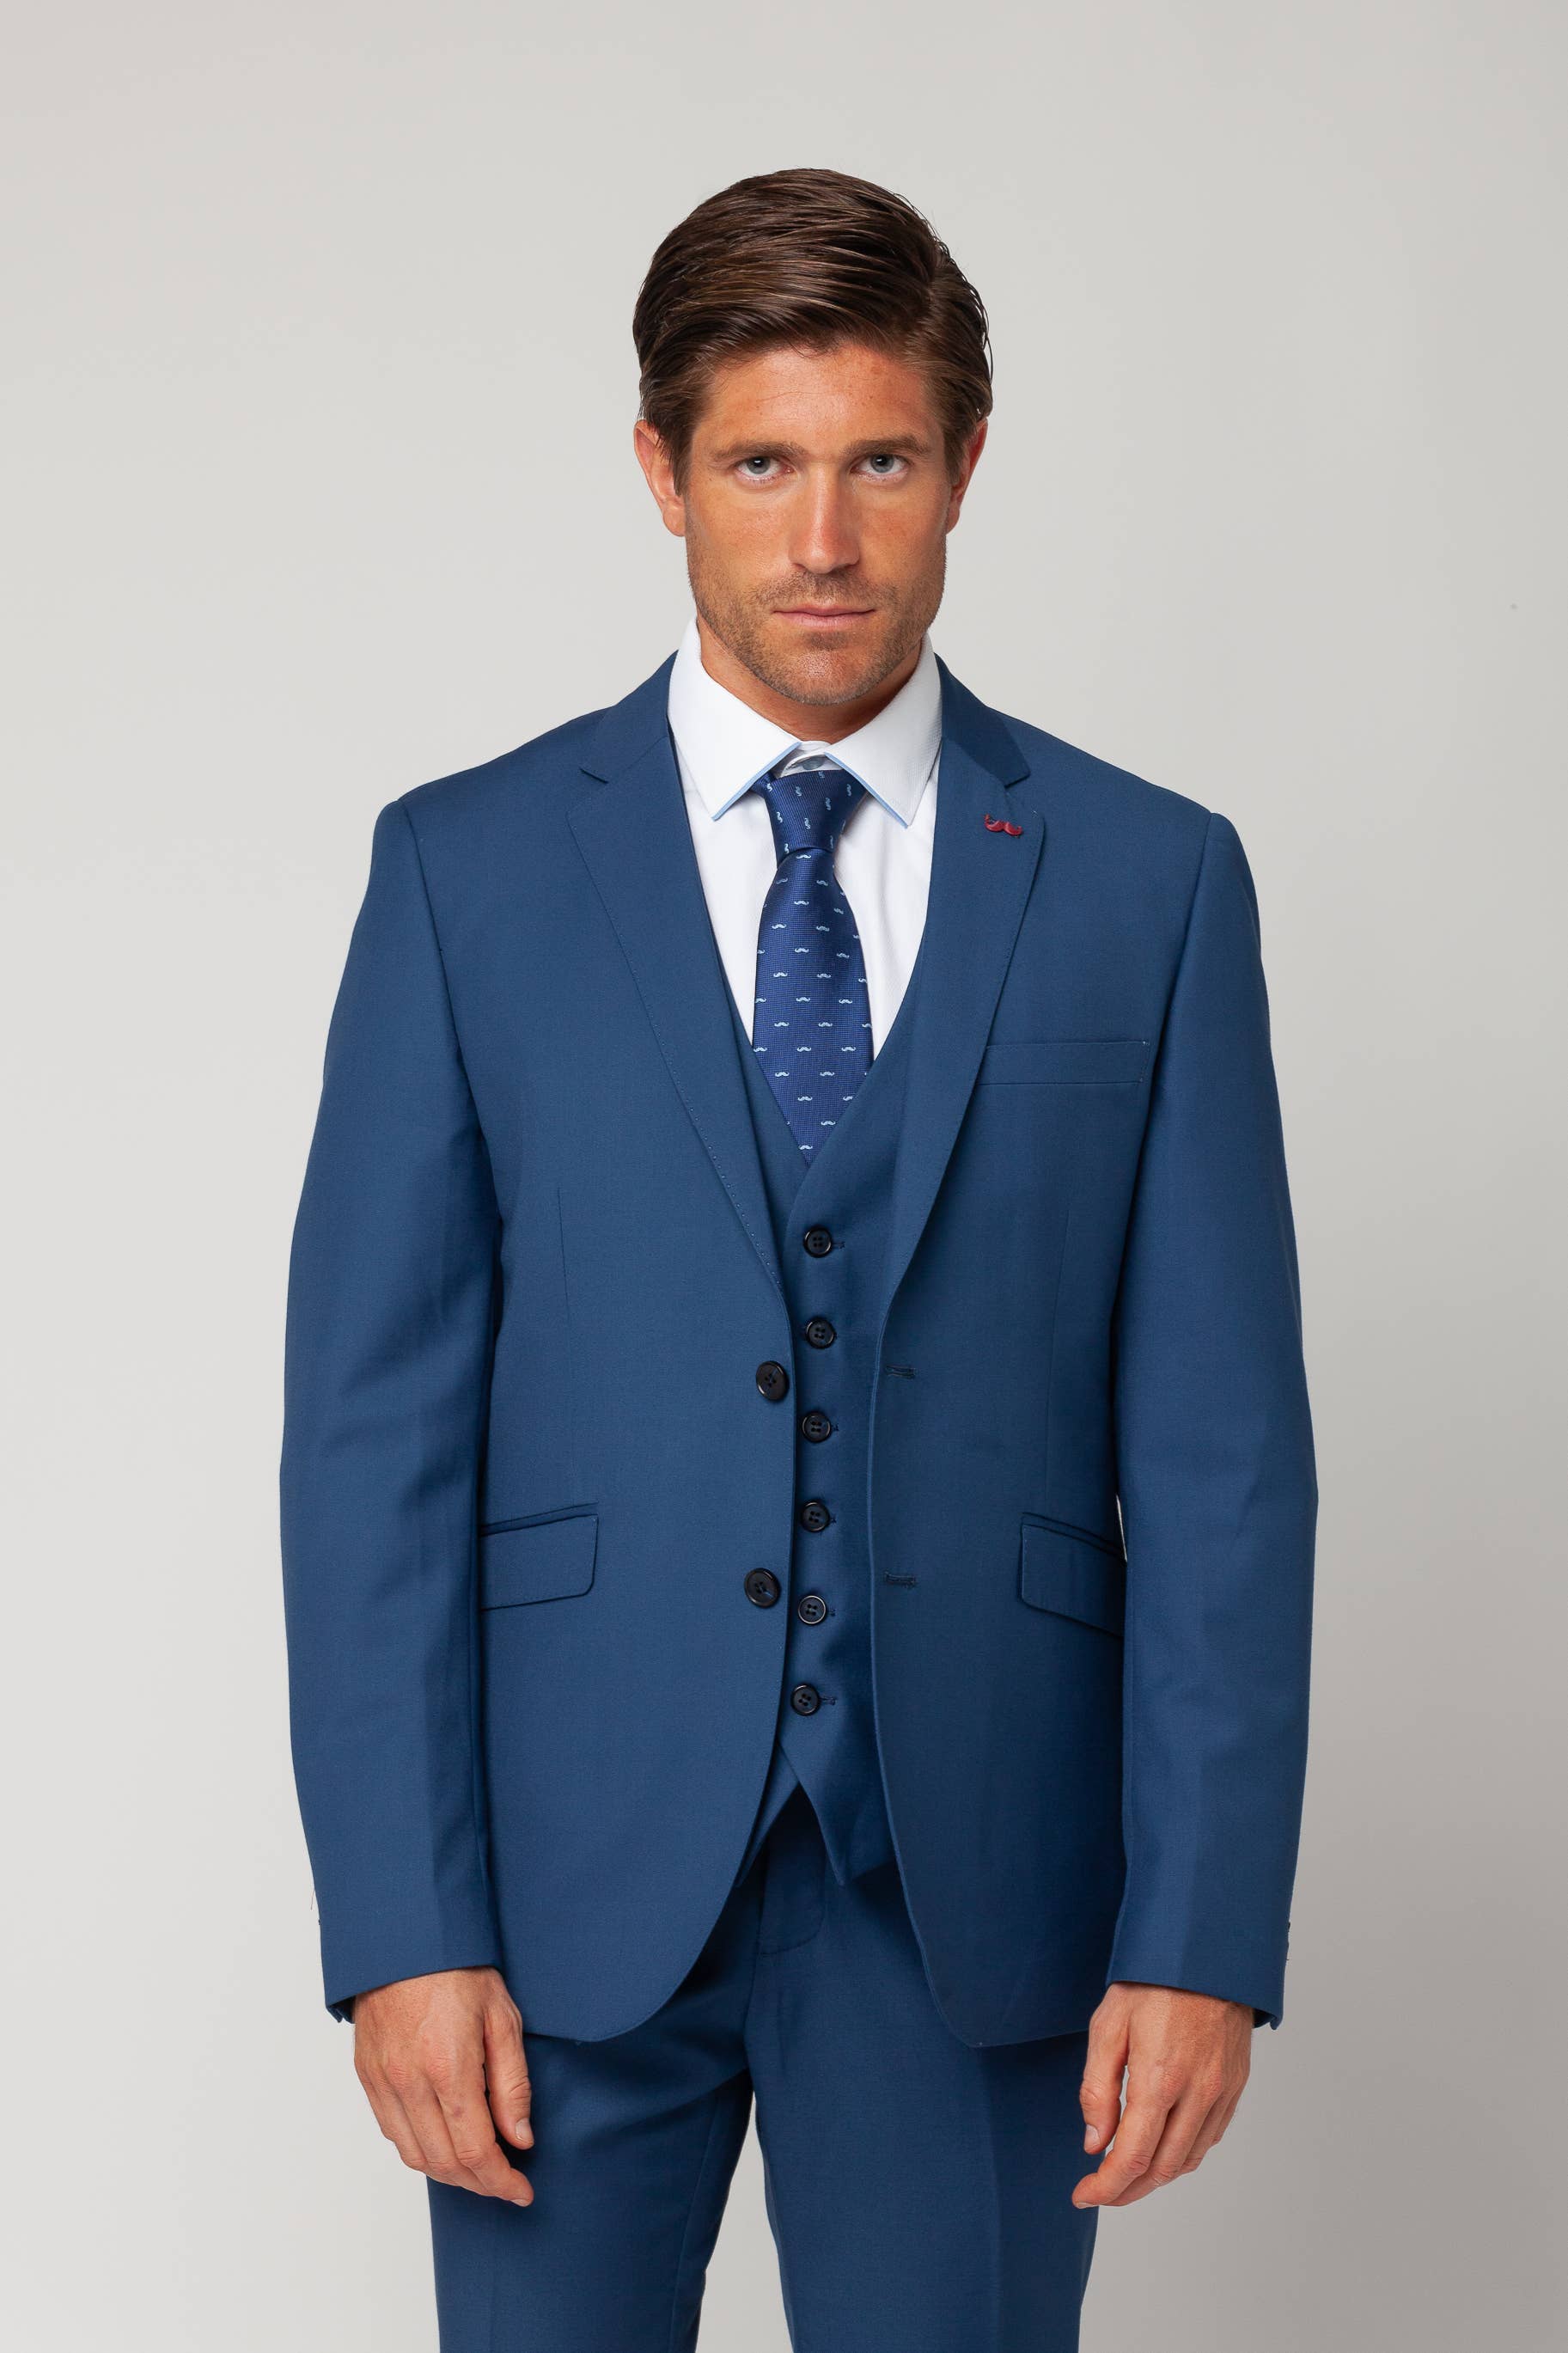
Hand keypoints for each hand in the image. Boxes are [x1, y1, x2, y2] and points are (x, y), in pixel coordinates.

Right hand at [352, 1965, 534, 2205]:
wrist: (405, 1938)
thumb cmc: (458, 1969)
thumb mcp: (502, 2018)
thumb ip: (512, 2085)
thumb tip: (520, 2139)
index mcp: (448, 2067)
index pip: (474, 2150)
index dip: (500, 2181)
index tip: (522, 2191)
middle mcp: (409, 2082)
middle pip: (444, 2163)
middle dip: (479, 2183)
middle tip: (506, 2183)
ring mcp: (382, 2081)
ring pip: (414, 2156)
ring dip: (449, 2173)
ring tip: (478, 2168)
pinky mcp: (367, 2076)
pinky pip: (391, 2132)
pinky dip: (420, 2150)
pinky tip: (443, 2142)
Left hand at [1072, 1981, 1250, 2207]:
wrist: (1206, 1952)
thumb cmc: (1152, 1982)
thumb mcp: (1107, 2026)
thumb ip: (1097, 2089)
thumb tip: (1095, 2143)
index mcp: (1160, 2079)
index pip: (1133, 2157)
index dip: (1106, 2186)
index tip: (1083, 2194)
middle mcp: (1197, 2094)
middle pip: (1161, 2169)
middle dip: (1127, 2189)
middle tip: (1100, 2190)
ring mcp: (1221, 2092)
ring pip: (1188, 2160)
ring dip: (1155, 2177)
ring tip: (1126, 2174)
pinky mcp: (1235, 2086)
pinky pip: (1209, 2138)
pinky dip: (1183, 2155)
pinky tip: (1162, 2148)